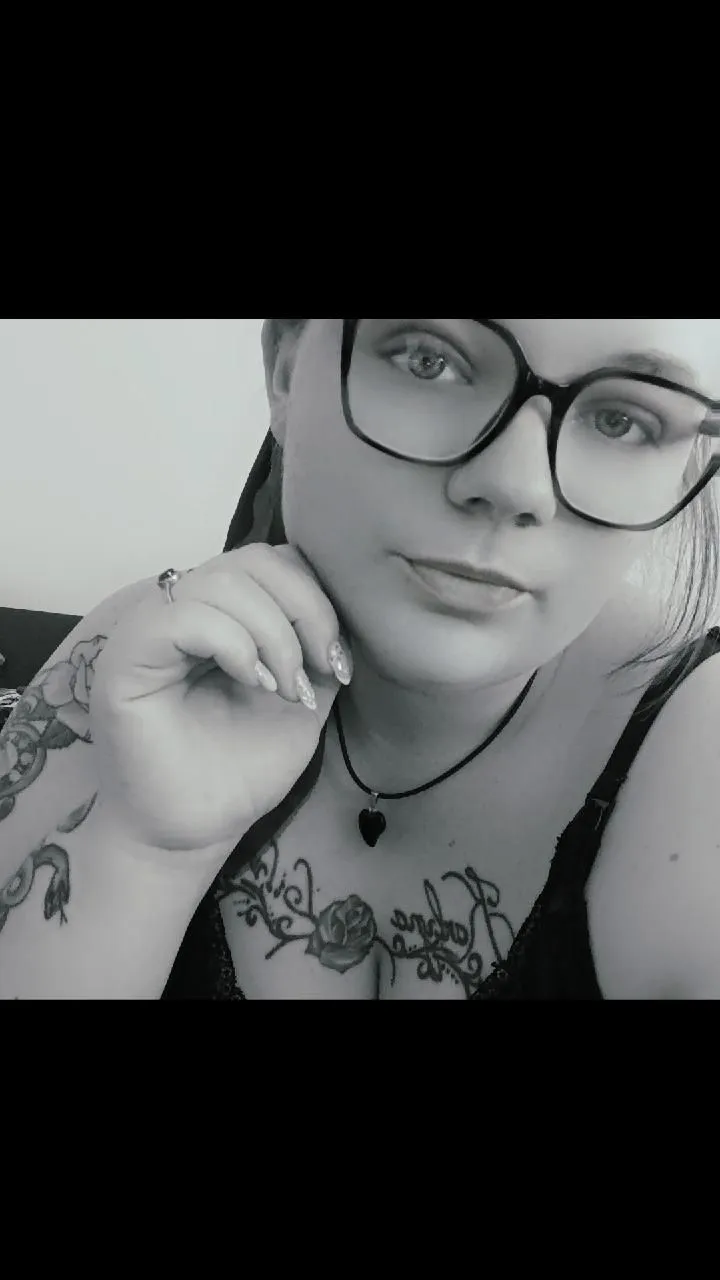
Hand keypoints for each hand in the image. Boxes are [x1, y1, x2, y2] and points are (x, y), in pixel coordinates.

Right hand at [89, 544, 352, 853]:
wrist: (194, 832)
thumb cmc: (240, 771)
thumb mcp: (303, 698)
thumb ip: (318, 648)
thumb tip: (350, 607)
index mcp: (222, 614)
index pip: (274, 561)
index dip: (316, 597)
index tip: (335, 662)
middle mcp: (183, 610)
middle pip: (254, 560)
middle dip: (304, 610)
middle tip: (317, 671)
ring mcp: (150, 629)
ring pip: (222, 580)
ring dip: (273, 633)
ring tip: (285, 688)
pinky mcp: (126, 658)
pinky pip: (183, 616)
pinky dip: (232, 643)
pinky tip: (253, 683)